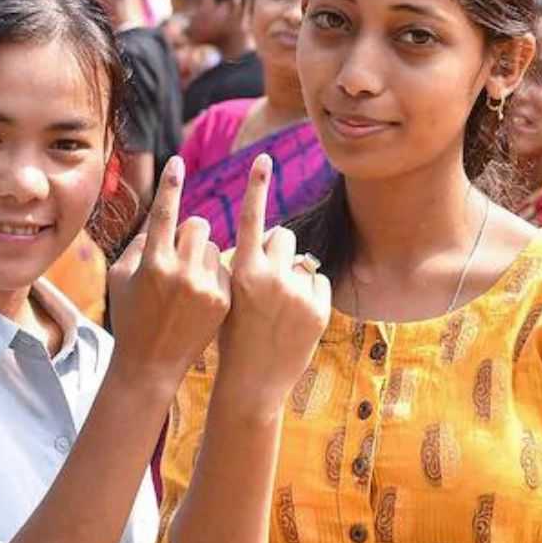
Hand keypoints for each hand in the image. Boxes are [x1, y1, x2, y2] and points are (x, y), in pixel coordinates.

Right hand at [107, 156, 230, 388]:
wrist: (151, 364)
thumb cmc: (130, 316)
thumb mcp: (119, 278)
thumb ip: (139, 243)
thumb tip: (162, 218)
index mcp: (152, 264)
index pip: (165, 213)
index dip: (170, 184)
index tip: (177, 160)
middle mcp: (181, 273)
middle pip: (198, 225)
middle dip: (189, 233)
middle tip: (179, 254)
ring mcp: (206, 288)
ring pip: (213, 246)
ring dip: (201, 255)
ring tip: (188, 284)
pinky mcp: (224, 301)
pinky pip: (224, 268)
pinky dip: (213, 275)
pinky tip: (200, 299)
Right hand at [216, 155, 331, 391]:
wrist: (250, 384)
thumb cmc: (227, 338)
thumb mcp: (222, 296)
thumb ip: (236, 261)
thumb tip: (262, 235)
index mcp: (239, 272)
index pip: (250, 218)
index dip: (256, 185)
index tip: (263, 158)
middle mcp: (270, 278)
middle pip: (282, 234)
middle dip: (276, 248)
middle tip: (265, 277)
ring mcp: (297, 294)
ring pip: (301, 257)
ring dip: (292, 269)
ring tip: (278, 302)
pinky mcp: (319, 308)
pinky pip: (318, 280)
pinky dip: (308, 292)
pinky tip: (293, 317)